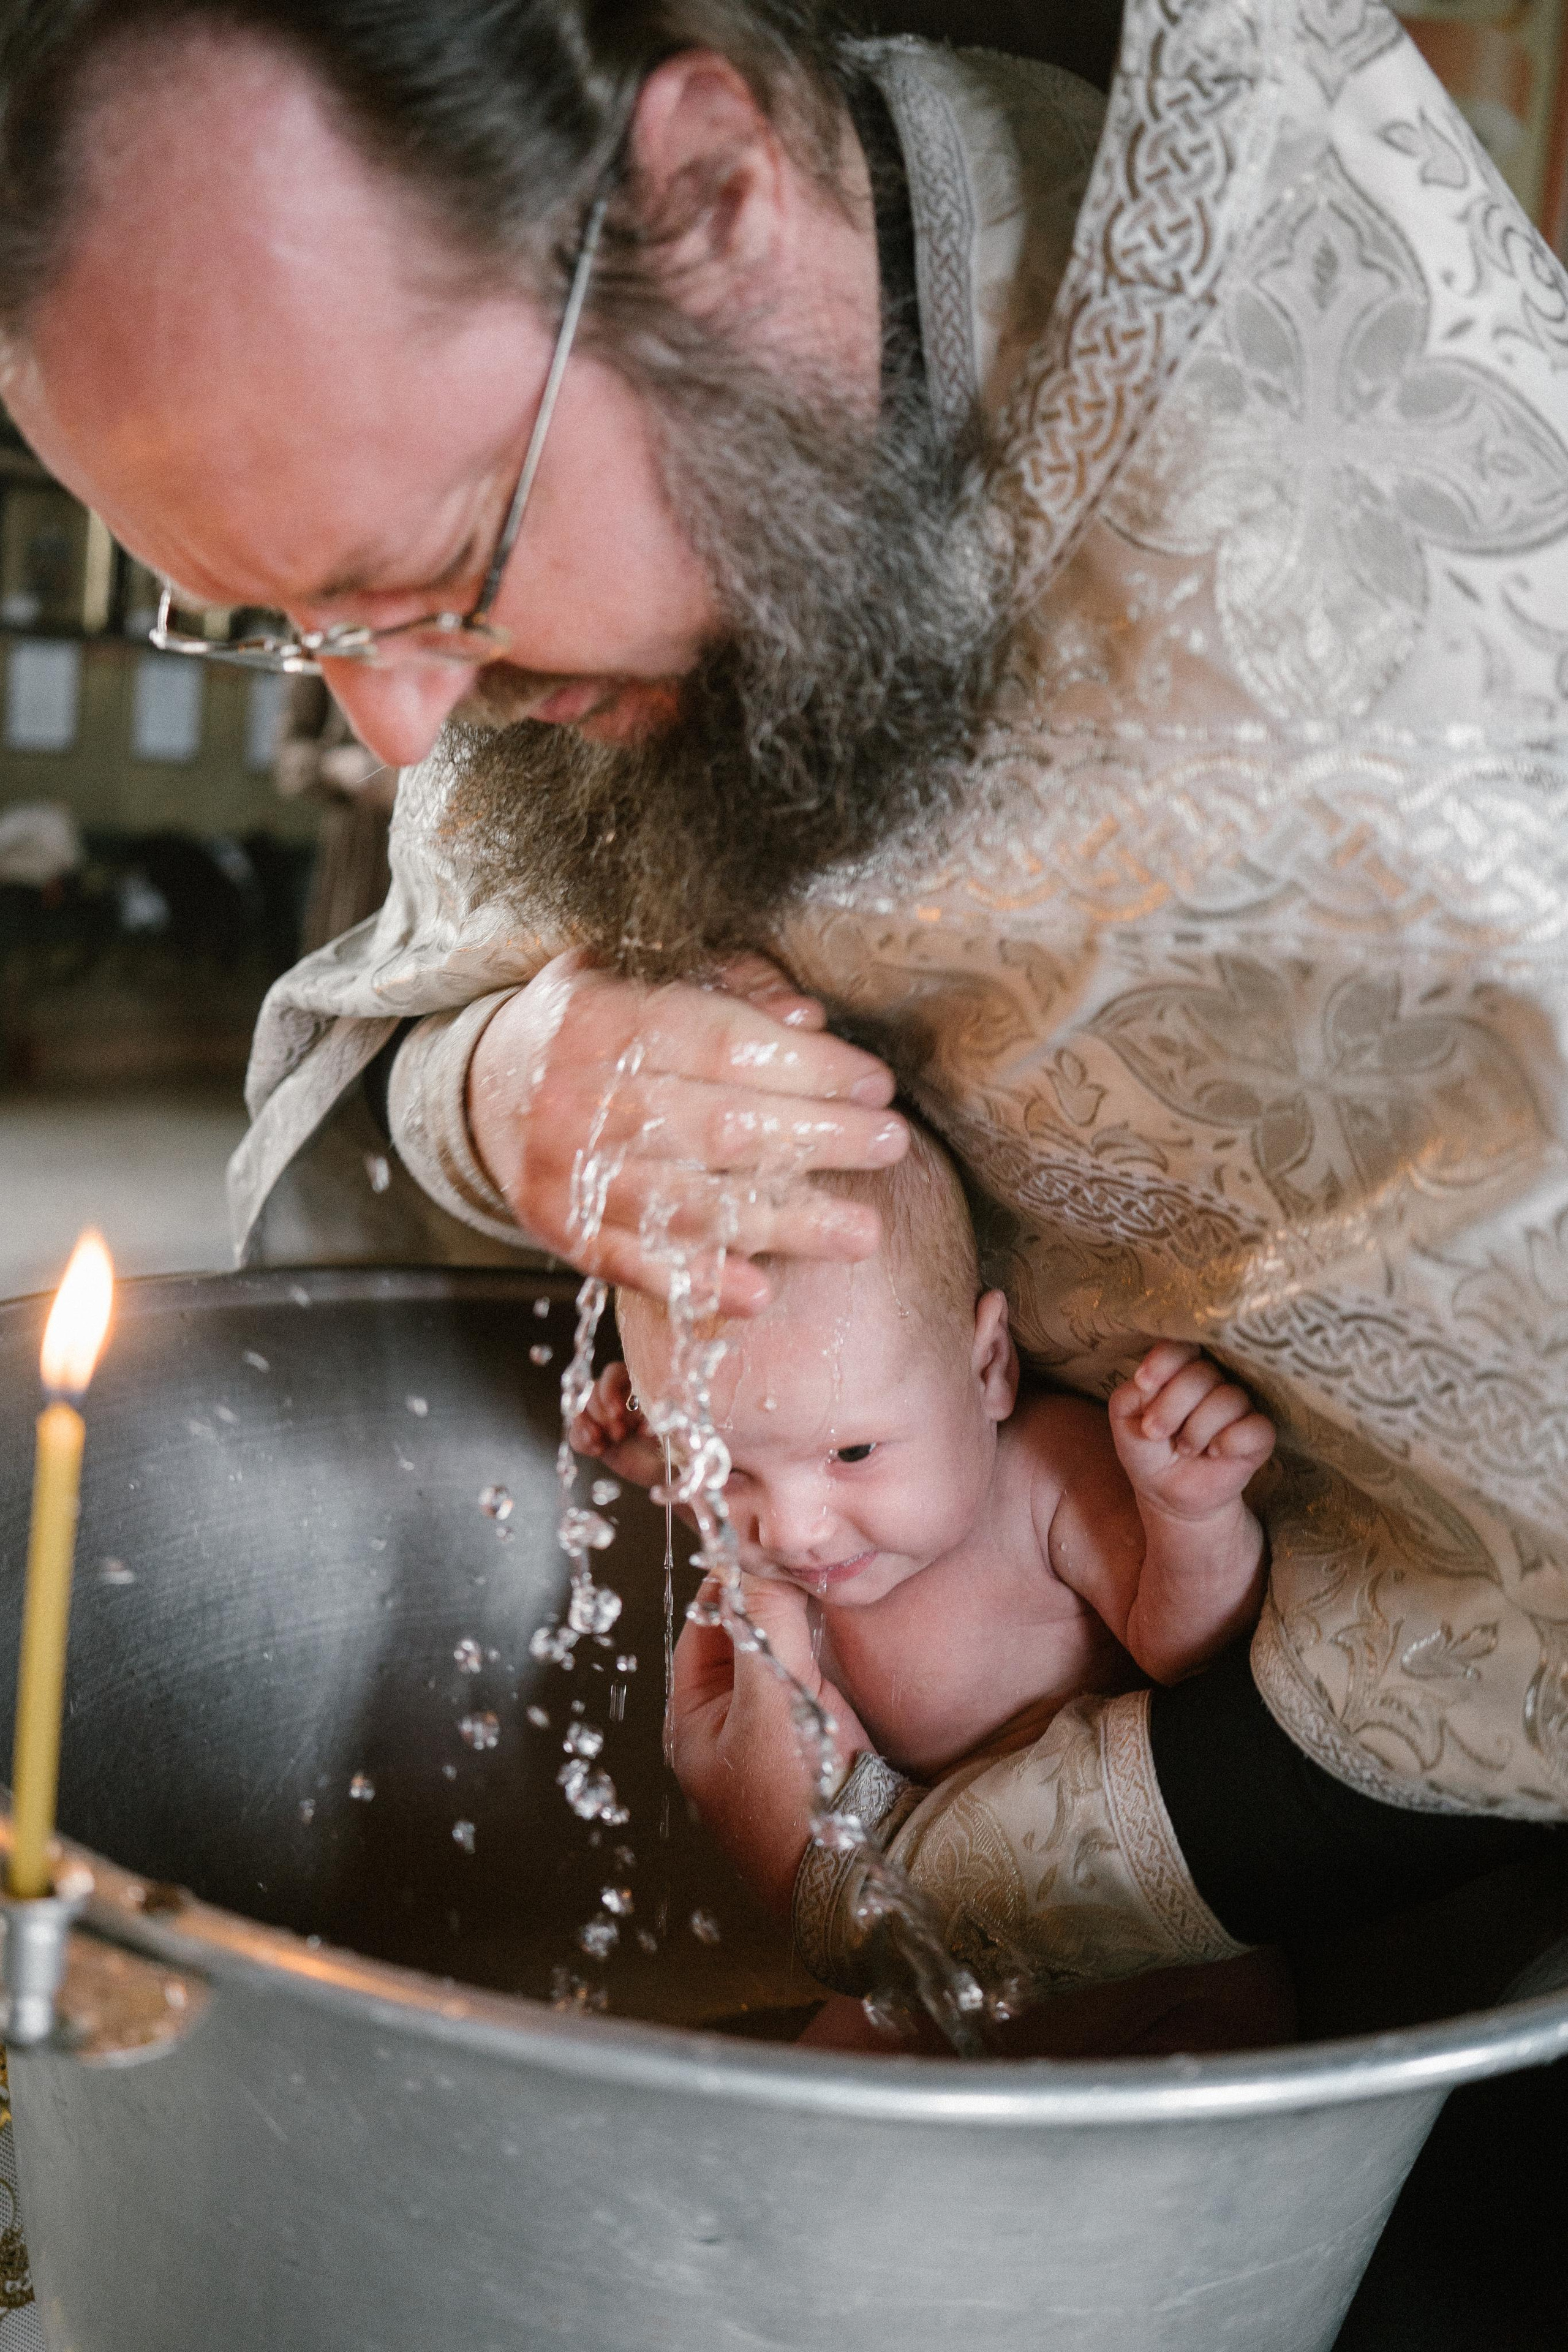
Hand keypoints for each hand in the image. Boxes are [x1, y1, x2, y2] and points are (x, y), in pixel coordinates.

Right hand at [467, 949, 905, 1316]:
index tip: (874, 1083)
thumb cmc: (589, 1028)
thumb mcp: (637, 977)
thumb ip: (722, 987)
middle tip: (891, 1145)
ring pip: (687, 1205)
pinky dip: (696, 1283)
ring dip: (782, 1223)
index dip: (804, 1066)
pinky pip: (633, 1264)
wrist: (480, 1090)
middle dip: (815, 1138)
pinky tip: (759, 1295)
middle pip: (716, 1126)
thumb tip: (806, 1016)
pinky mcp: (559, 1232)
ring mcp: (564, 1173)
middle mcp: (579, 1098)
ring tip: (860, 1233)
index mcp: (601, 1020)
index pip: (720, 1044)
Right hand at [568, 1362, 666, 1486]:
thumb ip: (657, 1416)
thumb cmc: (674, 1441)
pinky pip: (574, 1433)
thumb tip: (643, 1420)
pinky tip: (598, 1450)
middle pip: (592, 1391)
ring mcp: (602, 1416)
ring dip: (589, 1426)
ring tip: (606, 1443)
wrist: (667, 1467)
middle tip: (621, 1433)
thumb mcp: (670, 1426)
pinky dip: (582, 1440)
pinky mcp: (594, 1436)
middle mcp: (616, 1396)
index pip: (612, 1373)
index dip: (609, 1390)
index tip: (617, 1413)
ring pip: (580, 1409)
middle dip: (602, 1414)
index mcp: (635, 1385)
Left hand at [670, 1572, 868, 1917]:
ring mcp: (770, 1747)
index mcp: (692, 1725)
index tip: (755, 1547)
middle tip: (793, 1561)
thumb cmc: (794, 1801)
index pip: (700, 1631)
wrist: (851, 1879)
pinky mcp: (814, 1756)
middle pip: (741, 1644)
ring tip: (816, 1589)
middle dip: (766, 1603)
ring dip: (794, 1628)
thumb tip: (755, 1560)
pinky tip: (835, 1637)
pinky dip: (817, 1658)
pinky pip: (808, 1688)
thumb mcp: (771, 1700)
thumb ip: (764, 1625)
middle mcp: (725, 1734)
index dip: (726, 1586)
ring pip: (777, 1663)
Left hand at [1108, 1343, 1274, 1523]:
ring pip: (1229, 1398)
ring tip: (1184, 1449)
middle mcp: (1215, 1381)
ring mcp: (1239, 1406)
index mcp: (1182, 1369)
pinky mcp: (1258, 1435)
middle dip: (1172, 1406)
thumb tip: (1152, 1384)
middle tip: (1156, 1432)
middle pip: (1202, 1373)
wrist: (1166, 1492)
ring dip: (1197, 1429)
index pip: (1181, 1346)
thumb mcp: (1125, 1418)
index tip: (1143, 1384)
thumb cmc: (1147, 1447)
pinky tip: (1214, 1453)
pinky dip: (1230, 1441)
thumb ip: (1132, 1393)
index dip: (1164, 1362)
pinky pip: (1257, 1428)